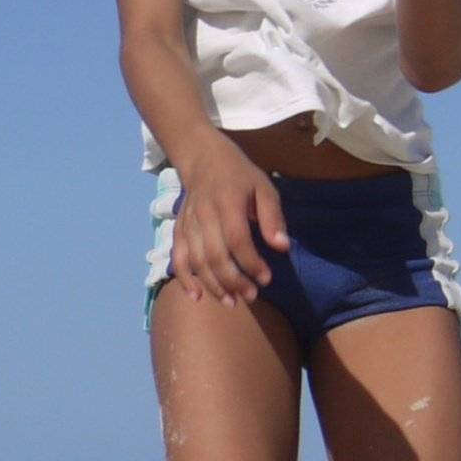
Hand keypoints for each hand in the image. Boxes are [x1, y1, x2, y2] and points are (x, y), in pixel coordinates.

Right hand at [168, 143, 290, 306]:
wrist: (203, 159)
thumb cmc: (239, 175)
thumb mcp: (264, 187)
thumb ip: (272, 217)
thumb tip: (282, 247)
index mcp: (227, 202)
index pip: (237, 239)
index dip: (251, 262)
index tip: (266, 279)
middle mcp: (204, 215)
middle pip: (214, 255)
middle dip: (233, 280)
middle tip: (251, 296)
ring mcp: (188, 223)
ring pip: (196, 261)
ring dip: (213, 285)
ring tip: (231, 302)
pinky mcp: (179, 230)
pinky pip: (178, 258)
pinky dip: (184, 279)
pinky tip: (196, 296)